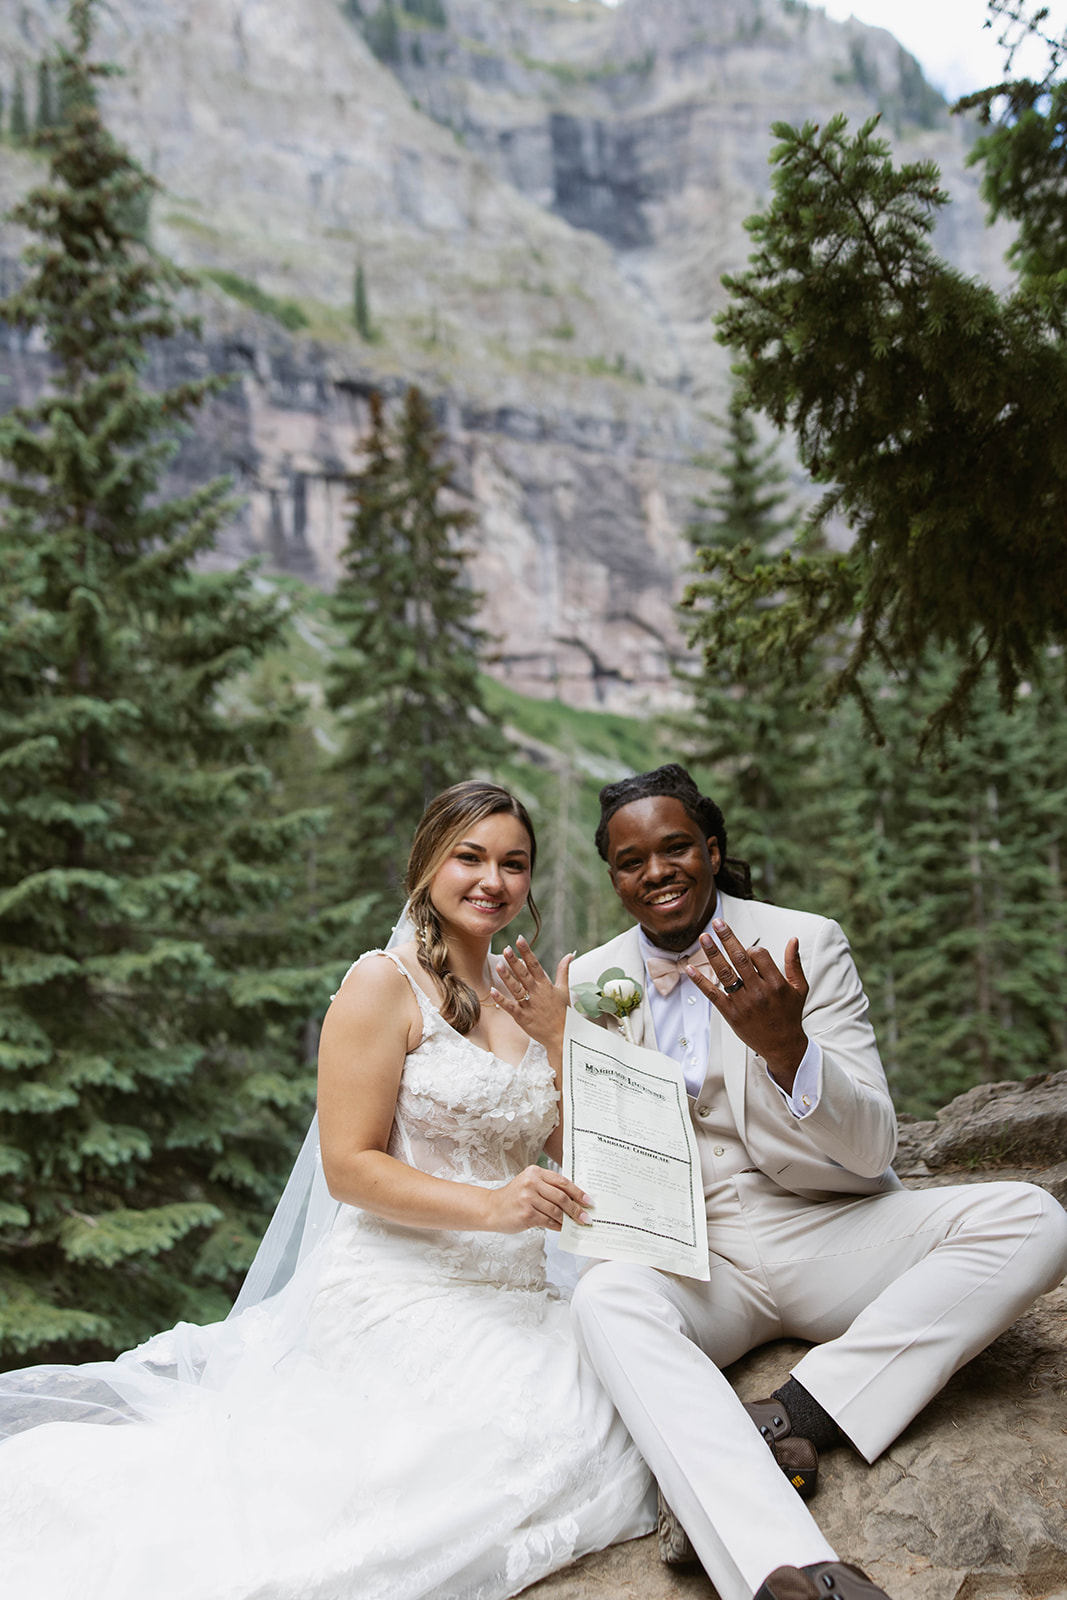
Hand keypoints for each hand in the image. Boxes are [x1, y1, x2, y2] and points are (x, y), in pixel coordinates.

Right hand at [486, 1164, 591, 1232]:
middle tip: (585, 1217)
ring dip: (568, 1220)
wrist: (492, 1209)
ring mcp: (528, 1198)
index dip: (578, 1192)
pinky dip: (557, 1226)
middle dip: (576, 1209)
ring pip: (556, 1210)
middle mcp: (531, 1183)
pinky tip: (562, 1229)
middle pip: (561, 1197)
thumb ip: (548, 1188)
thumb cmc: (513, 1198)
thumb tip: (573, 1200)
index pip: (562, 1181)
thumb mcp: (529, 1185)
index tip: (588, 1201)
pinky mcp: (526, 1214)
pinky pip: (548, 1221)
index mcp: (535, 1172)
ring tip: (575, 1224)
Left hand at [490, 936, 571, 1053]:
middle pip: (524, 974)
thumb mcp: (564, 989)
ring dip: (507, 977)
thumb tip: (570, 954)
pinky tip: (492, 991)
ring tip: (498, 965)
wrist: (563, 1036)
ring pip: (516, 988)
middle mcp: (537, 993)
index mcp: (546, 985)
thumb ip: (564, 970)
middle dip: (515, 961)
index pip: (535, 964)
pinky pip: (510, 1007)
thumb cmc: (563, 1012)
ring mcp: (529, 1005)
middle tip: (506, 948)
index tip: (519, 939)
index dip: (527, 952)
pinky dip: (501, 999)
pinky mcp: (523, 1017)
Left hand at [688, 919, 808, 1091]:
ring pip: (725, 974)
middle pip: (740, 959)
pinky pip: (713, 995)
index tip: (749, 952)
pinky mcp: (731, 1014)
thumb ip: (794, 963)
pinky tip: (690, 968)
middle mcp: (759, 992)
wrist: (783, 1045)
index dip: (752, 949)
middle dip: (727, 938)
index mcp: (777, 984)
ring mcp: (744, 1004)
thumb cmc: (790, 1014)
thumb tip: (793, 939)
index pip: (759, 955)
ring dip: (712, 954)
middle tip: (716, 922)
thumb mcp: (799, 988)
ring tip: (704, 938)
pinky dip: (700, 981)